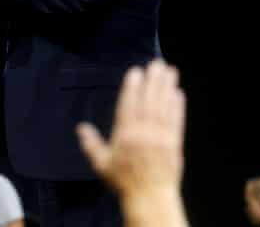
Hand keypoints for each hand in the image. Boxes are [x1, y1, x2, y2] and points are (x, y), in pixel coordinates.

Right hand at [76, 60, 185, 198]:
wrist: (149, 196)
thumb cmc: (124, 181)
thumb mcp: (102, 164)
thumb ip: (91, 144)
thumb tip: (81, 127)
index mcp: (125, 136)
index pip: (129, 106)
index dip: (133, 87)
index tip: (136, 71)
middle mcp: (143, 133)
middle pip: (149, 101)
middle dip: (153, 80)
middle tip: (157, 63)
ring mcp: (161, 136)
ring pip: (164, 107)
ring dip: (167, 87)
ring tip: (170, 71)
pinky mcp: (174, 142)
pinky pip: (177, 120)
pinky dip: (177, 106)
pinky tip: (178, 93)